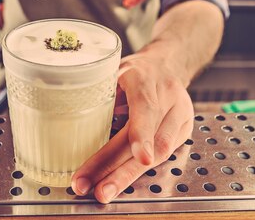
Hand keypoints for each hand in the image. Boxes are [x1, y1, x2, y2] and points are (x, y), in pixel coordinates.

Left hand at [71, 43, 193, 203]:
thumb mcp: (113, 70)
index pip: (147, 108)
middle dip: (121, 168)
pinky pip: (162, 157)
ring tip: (103, 191)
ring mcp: (181, 117)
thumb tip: (72, 120)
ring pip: (159, 154)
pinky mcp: (183, 132)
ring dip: (128, 176)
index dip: (143, 134)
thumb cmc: (134, 70)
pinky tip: (117, 182)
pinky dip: (137, 171)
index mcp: (148, 80)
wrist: (166, 64)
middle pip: (150, 139)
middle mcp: (170, 99)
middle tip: (97, 189)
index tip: (141, 157)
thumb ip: (101, 92)